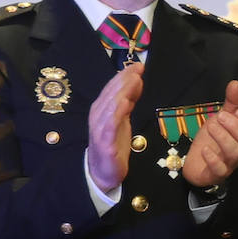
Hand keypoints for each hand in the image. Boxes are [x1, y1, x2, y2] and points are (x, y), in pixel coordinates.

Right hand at [86, 62, 144, 191]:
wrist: (102, 172)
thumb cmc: (113, 144)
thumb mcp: (123, 119)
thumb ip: (128, 101)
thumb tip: (136, 80)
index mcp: (103, 109)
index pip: (113, 88)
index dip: (124, 76)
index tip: (138, 65)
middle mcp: (99, 116)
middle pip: (111, 94)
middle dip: (125, 79)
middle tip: (138, 68)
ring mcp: (101, 129)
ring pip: (111, 105)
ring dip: (122, 91)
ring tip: (134, 80)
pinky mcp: (105, 143)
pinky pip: (110, 125)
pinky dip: (117, 113)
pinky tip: (126, 103)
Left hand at [182, 80, 237, 188]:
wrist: (195, 162)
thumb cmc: (212, 140)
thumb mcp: (221, 118)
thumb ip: (231, 103)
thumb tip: (235, 82)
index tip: (237, 111)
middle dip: (235, 126)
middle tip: (220, 117)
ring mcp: (229, 164)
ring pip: (235, 153)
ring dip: (222, 137)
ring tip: (210, 126)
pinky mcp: (216, 174)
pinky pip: (220, 170)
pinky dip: (213, 158)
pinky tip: (205, 149)